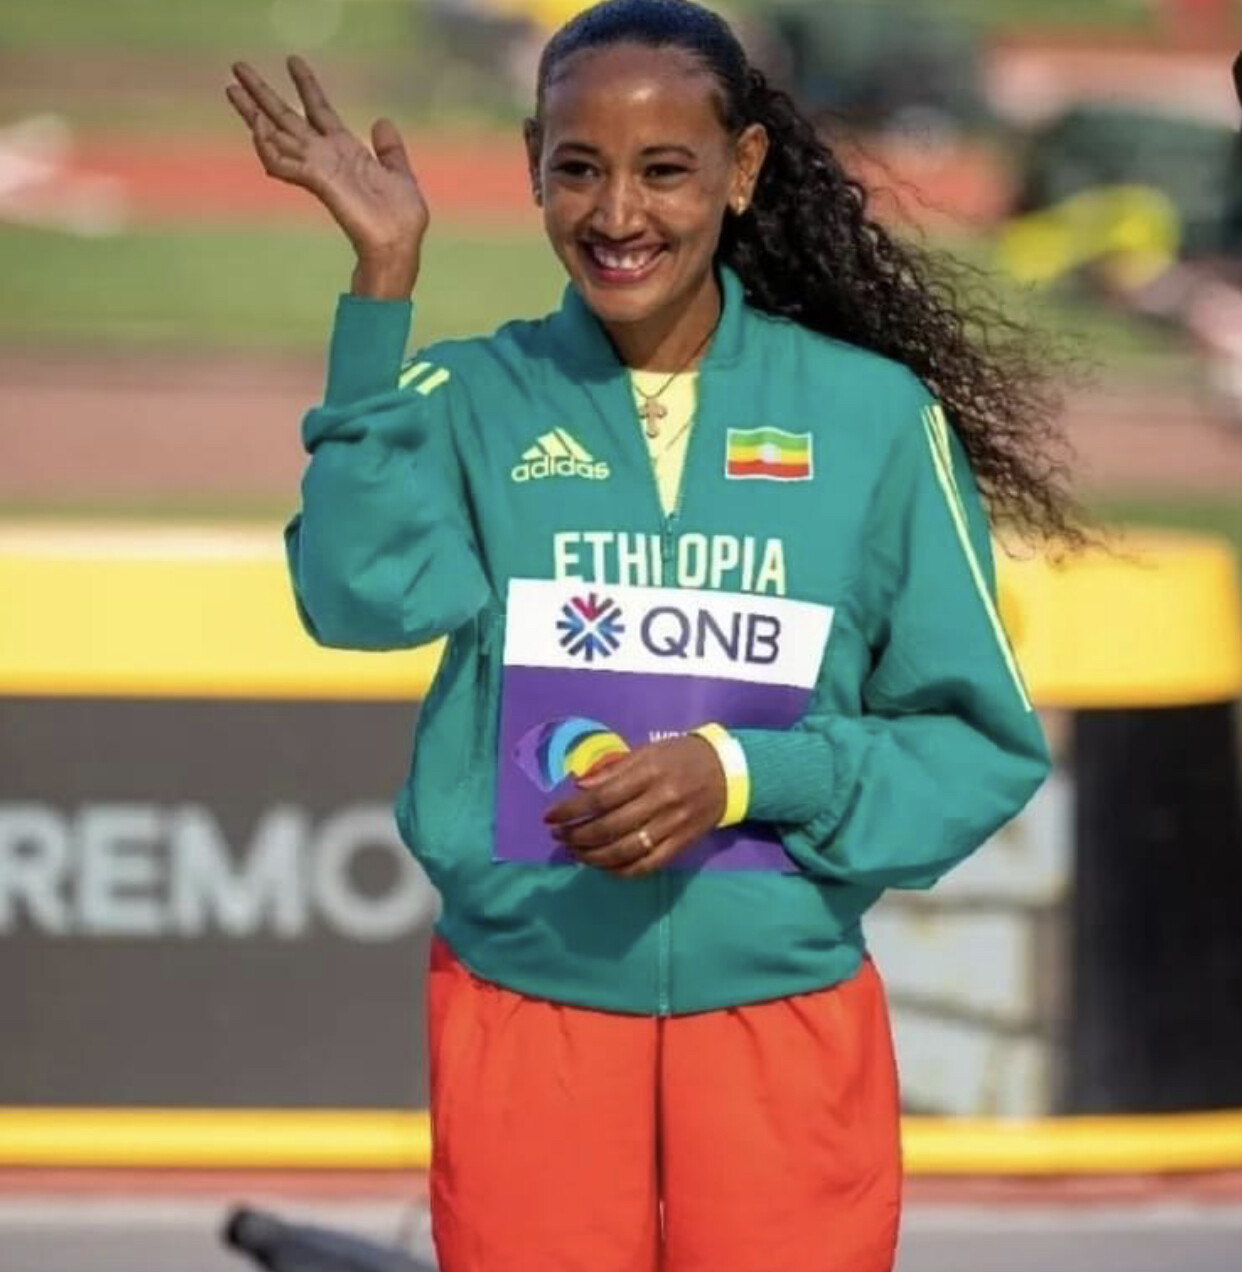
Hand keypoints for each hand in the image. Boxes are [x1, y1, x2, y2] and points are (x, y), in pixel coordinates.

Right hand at [226, 55, 428, 297]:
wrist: (399, 244)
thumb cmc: (401, 219)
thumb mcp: (400, 174)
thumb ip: (390, 149)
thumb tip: (382, 121)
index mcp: (346, 151)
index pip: (320, 110)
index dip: (307, 85)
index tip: (293, 59)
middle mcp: (327, 157)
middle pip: (287, 118)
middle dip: (262, 93)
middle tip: (237, 66)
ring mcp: (319, 169)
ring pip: (277, 136)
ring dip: (253, 114)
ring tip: (232, 89)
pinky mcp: (317, 182)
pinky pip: (282, 163)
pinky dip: (267, 146)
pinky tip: (257, 127)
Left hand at [543, 736, 726, 877]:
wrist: (729, 773)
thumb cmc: (682, 756)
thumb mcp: (648, 751)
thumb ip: (614, 768)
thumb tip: (579, 786)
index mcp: (650, 772)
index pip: (601, 797)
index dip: (571, 810)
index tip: (550, 817)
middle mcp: (661, 800)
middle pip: (609, 826)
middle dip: (577, 835)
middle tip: (558, 836)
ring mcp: (673, 826)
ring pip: (625, 850)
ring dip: (593, 857)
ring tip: (575, 853)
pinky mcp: (682, 845)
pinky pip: (647, 865)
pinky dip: (620, 871)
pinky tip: (603, 867)